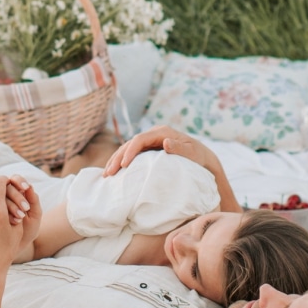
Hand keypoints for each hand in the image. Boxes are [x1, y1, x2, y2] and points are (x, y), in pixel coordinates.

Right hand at [2, 174, 37, 227]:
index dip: (19, 181)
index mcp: (16, 193)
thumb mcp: (34, 217)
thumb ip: (34, 201)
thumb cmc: (27, 232)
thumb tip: (30, 186)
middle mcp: (3, 196)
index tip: (26, 188)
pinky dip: (0, 213)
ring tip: (20, 219)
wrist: (15, 248)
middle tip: (25, 208)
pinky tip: (10, 223)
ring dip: (10, 205)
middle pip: (5, 186)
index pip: (15, 180)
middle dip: (16, 196)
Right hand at [103, 125, 217, 176]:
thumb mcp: (192, 153)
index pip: (140, 139)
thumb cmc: (198, 156)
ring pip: (128, 149)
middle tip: (108, 173)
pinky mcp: (148, 150)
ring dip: (116, 161)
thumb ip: (180, 148)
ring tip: (106, 175)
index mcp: (162, 132)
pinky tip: (114, 173)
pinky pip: (131, 155)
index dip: (130, 151)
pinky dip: (121, 163)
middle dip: (117, 158)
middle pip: (130, 144)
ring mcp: (150, 142)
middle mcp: (153, 134)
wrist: (201, 158)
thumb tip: (166, 142)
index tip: (123, 165)